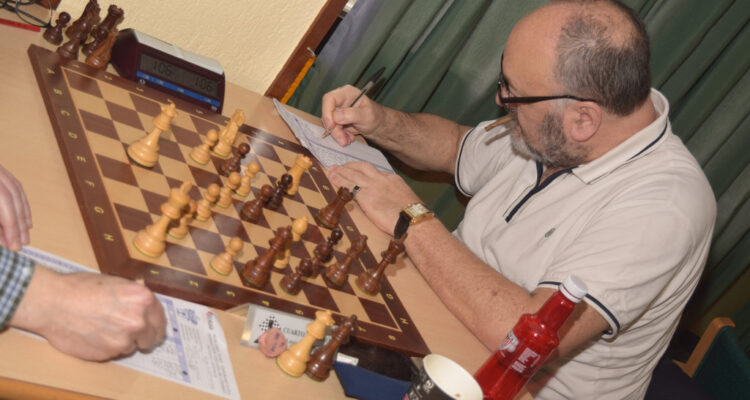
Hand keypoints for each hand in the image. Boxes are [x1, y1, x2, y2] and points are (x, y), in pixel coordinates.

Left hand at [0, 164, 31, 250]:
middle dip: (18, 224)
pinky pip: (15, 186)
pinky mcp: (0, 171)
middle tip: (22, 244)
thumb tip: (4, 240)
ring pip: (16, 192)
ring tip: (26, 234)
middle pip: (11, 199)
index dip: (11, 227)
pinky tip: (25, 217)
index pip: (4, 204)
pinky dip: (21, 203)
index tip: (14, 245)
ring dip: (23, 215)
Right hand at [10, 267, 166, 360]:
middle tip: (130, 333)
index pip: (160, 319)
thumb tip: (143, 305)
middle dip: (143, 336)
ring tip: (103, 329)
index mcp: (143, 300)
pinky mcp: (107, 354)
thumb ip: (133, 297)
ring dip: (123, 341)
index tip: (153, 328)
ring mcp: (123, 340)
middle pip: (151, 338)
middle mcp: (138, 321)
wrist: (53, 303)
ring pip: (131, 346)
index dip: (156, 324)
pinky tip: (93, 336)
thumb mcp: (116, 283)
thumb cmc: (80, 288)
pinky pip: (113, 354)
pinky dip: (107, 348)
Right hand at [321, 85, 383, 146]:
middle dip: (334, 129)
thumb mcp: (366, 115)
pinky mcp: (337, 121)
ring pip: (329, 124)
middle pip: (328, 113)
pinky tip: (349, 138)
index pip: (329, 98)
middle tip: (342, 140)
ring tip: (348, 140)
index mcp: (346, 93)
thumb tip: (336, 117)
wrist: (377, 126)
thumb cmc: (374, 116)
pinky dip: (340, 136)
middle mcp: (340, 101)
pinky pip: (333, 130)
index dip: (327, 112)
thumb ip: (351, 114)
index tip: (331, 126)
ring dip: (338, 135)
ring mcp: (338, 112)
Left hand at [328, 162, 421, 234]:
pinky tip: (332, 178)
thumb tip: (394, 204)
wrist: (412, 219)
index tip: (359, 173)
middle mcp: (381, 179)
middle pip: (363, 167)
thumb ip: (396, 197)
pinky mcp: (365, 195)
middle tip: (342, 166)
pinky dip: (339, 180)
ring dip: (341, 171)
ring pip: (353, 173)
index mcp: (393, 179)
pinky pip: (348, 184)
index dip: (365, 172)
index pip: (376, 172)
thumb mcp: (406, 200)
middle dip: (351, 166)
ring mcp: (372, 186)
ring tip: (332, 170)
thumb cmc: (412, 215)